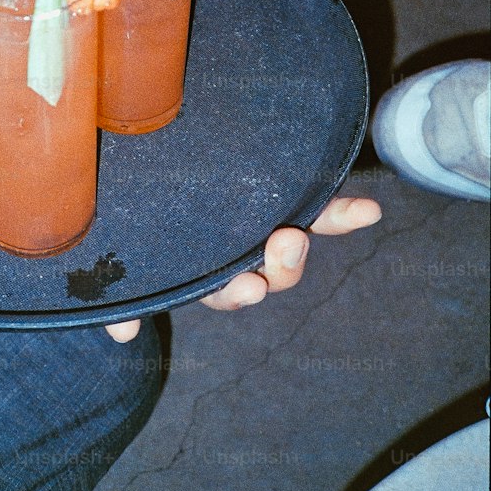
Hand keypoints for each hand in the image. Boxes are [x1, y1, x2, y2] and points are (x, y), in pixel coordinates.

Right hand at [104, 195, 381, 341]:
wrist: (149, 155)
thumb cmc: (141, 210)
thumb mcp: (134, 257)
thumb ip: (128, 296)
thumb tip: (120, 335)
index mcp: (207, 269)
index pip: (225, 292)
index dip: (238, 293)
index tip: (250, 287)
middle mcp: (239, 253)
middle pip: (267, 276)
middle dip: (279, 269)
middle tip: (284, 243)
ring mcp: (265, 224)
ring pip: (291, 248)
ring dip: (301, 248)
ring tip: (299, 232)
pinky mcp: (290, 194)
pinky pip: (322, 208)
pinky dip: (345, 213)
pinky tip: (370, 212)